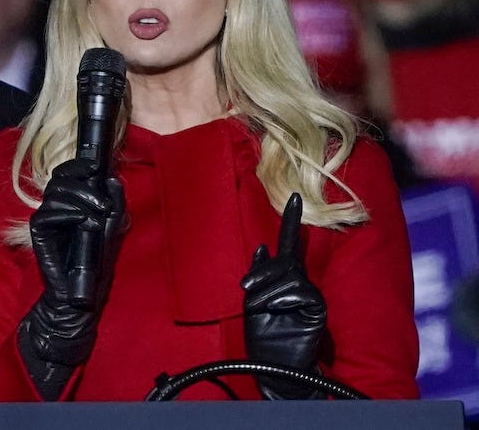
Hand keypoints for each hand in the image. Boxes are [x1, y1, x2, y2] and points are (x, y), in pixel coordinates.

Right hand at [18, 158, 124, 397]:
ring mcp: (46, 221)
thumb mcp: (113, 230)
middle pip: (60, 180)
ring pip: (54, 195)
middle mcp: (56, 209)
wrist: (80, 298)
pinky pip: (45, 215)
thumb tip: (113, 178)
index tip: (97, 165)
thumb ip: (114, 205)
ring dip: (79, 200)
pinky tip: (81, 220)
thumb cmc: (96, 266)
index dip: (78, 165)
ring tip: (97, 217)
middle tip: (103, 202)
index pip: (67, 174)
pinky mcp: (39, 236)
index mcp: (71, 204)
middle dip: (83, 185)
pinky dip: (65, 213)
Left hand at [241, 192, 326, 398]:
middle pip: (283, 261)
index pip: (289, 246)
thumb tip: (261, 247)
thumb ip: (259, 275)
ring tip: (259, 308)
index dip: (291, 222)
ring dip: (266, 291)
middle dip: (261, 272)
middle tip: (246, 288)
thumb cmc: (263, 336)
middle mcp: (299, 283)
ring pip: (288, 275)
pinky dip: (281, 298)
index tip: (294, 198)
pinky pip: (300, 290)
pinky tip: (276, 311)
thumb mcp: (252, 301)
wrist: (274, 367)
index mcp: (283, 279)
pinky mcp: (317, 307)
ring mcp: (310, 295)